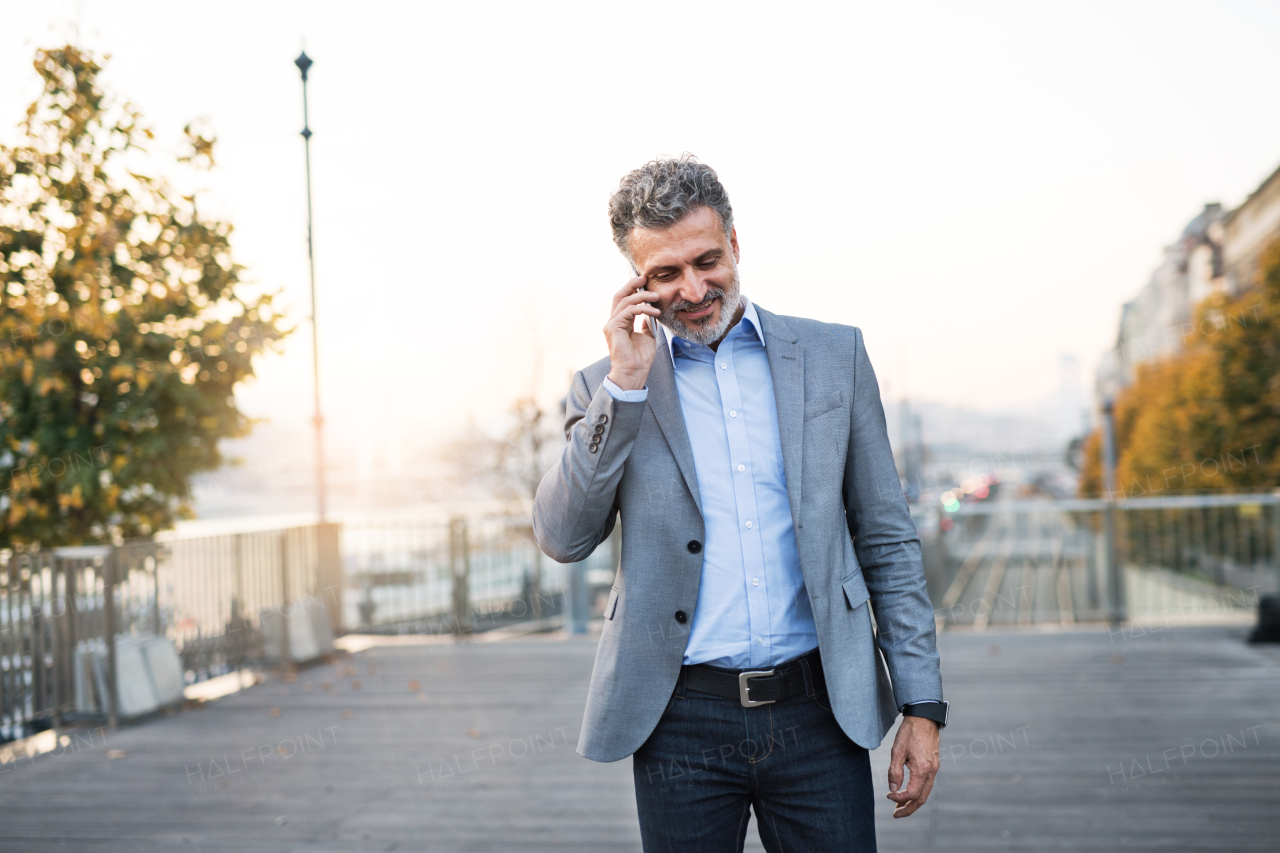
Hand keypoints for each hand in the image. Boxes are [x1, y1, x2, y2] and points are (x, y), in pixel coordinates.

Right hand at [604, 275, 659, 390]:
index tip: (645, 281)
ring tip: (657, 297)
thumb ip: (647, 322)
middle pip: (620, 296)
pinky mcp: (613, 328)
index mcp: (620, 323)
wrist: (634, 372)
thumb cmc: (640, 358)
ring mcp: (611, 324)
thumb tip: (653, 310)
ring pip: (625, 301)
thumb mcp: (648, 336)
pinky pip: (629, 311)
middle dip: (632, 284)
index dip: (633, 289)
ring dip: (643, 297)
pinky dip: (643, 309)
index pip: (624, 300)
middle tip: (645, 277)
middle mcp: (612, 322)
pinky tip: (655, 312)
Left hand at [886, 715, 939, 817]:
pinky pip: (927, 784)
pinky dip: (918, 792)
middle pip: (921, 798)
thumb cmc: (909, 732)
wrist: (924, 717)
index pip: (912, 793)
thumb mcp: (897, 750)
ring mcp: (934, 768)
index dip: (899, 799)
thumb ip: (894, 772)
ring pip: (926, 792)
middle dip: (908, 809)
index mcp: (922, 769)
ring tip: (899, 806)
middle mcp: (931, 771)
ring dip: (913, 802)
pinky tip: (908, 791)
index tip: (887, 796)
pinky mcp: (933, 764)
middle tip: (896, 815)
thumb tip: (893, 790)